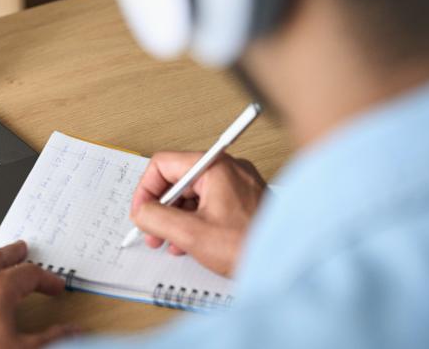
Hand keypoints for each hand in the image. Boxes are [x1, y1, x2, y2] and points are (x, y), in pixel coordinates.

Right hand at [130, 152, 266, 276]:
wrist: (287, 265)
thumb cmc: (251, 246)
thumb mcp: (191, 234)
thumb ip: (156, 218)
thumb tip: (141, 212)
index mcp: (215, 166)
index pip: (163, 164)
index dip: (146, 189)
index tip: (142, 211)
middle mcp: (228, 169)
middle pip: (176, 179)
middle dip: (160, 208)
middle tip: (153, 230)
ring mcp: (237, 184)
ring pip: (191, 194)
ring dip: (175, 217)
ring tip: (170, 241)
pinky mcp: (243, 201)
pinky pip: (207, 203)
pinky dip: (192, 220)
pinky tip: (189, 241)